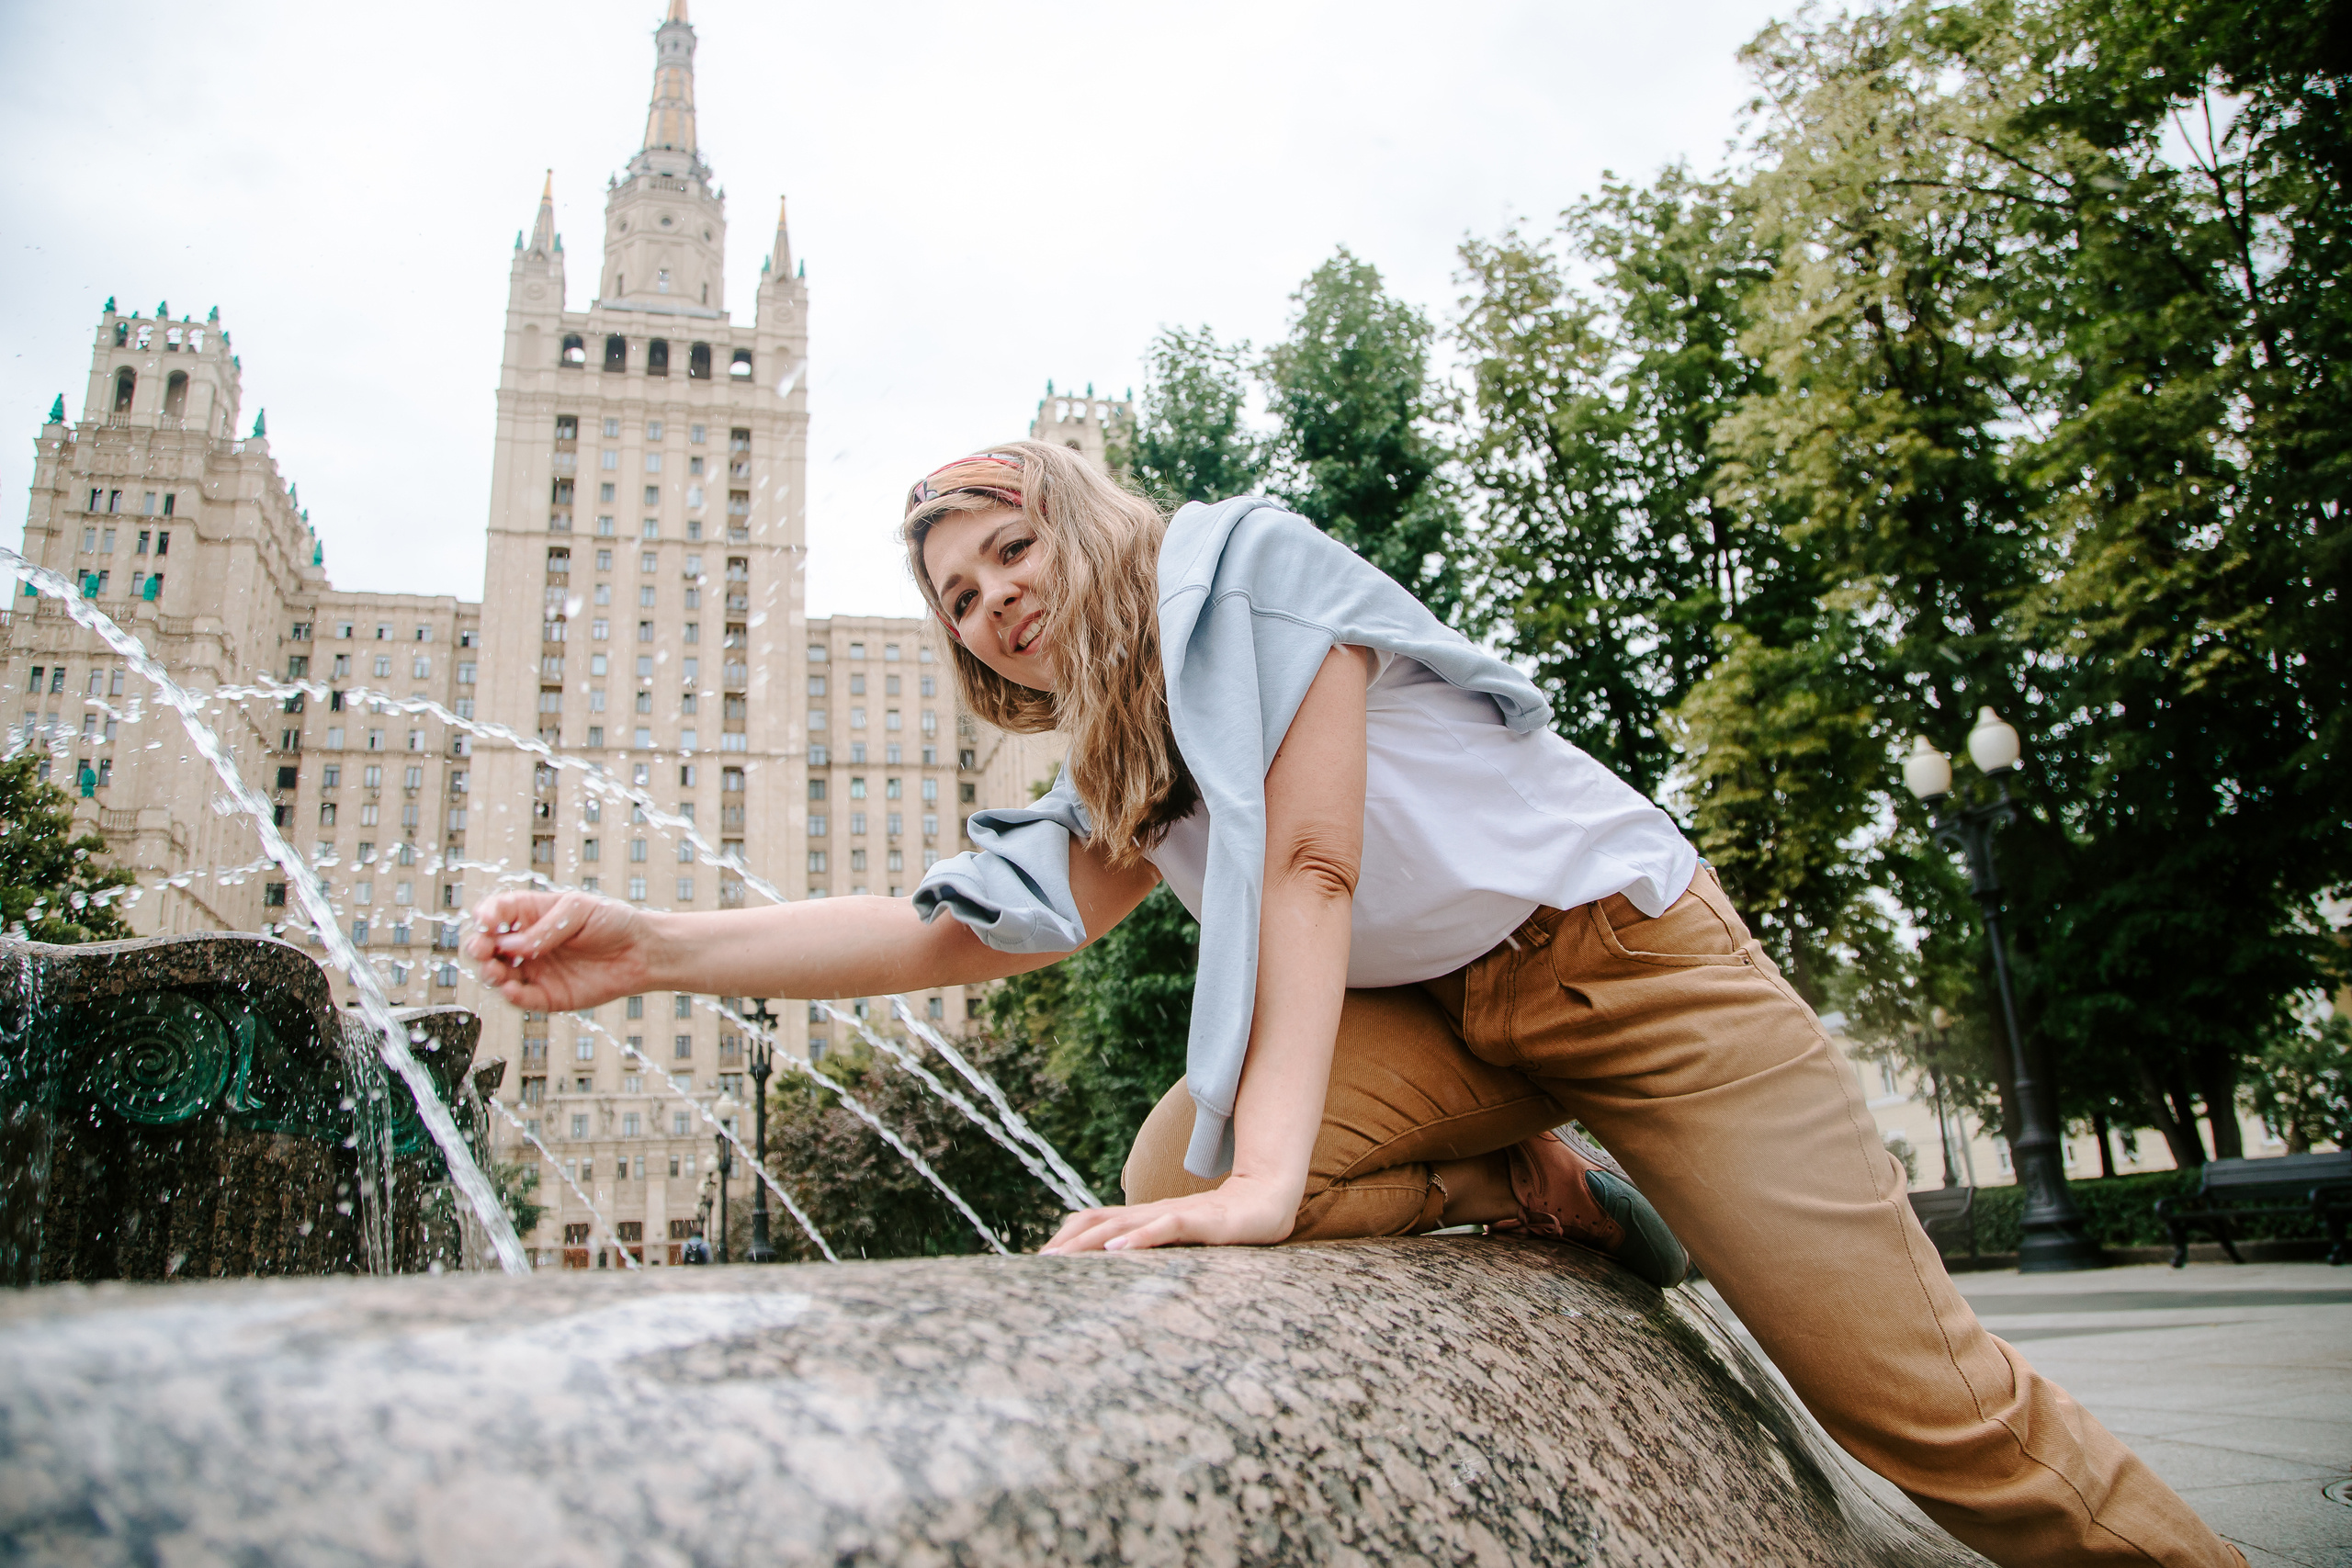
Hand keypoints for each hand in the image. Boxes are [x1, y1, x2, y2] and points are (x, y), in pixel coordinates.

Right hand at [463, 890, 658, 1012]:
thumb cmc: (612, 922)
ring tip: (495, 970)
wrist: (641, 951)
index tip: (487, 922)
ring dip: (489, 973)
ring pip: (497, 975)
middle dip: (478, 947)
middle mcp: (526, 943)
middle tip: (482, 949)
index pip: (495, 913)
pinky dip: (512, 996)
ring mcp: (534, 970)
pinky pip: (522, 999)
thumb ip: (544, 928)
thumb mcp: (578, 910)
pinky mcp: (546, 995)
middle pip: (487, 946)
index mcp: (530, 914)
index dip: (485, 916)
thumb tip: (512, 946)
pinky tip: (511, 990)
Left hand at [1039, 1174, 1300, 1254]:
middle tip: (1040, 1264)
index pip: (1094, 1218)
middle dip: (1068, 1243)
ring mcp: (1175, 1215)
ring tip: (1063, 1258)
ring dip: (1091, 1241)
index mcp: (1143, 1218)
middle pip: (1099, 1221)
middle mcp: (1152, 1213)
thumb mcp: (1175, 1237)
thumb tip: (1116, 1259)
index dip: (1066, 1235)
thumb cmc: (1219, 1226)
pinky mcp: (1200, 1222)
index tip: (1041, 1260)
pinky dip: (1140, 1238)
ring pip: (1125, 1224)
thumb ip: (1148, 1244)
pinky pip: (1166, 1227)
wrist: (1265, 1203)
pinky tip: (1119, 1249)